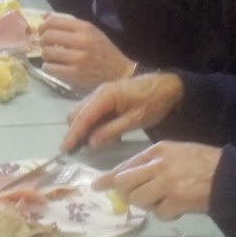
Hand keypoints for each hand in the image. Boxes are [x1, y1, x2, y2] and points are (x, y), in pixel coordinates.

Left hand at [37, 14, 135, 90]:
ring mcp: (78, 58)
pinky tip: (54, 67)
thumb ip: (69, 24)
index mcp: (86, 28)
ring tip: (51, 57)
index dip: (43, 26)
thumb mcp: (91, 33)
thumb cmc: (104, 52)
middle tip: (45, 45)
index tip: (42, 31)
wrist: (120, 73)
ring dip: (45, 55)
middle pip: (48, 36)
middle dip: (42, 41)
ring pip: (47, 53)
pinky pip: (50, 68)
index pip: (54, 21)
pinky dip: (48, 67)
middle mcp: (81, 41)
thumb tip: (44, 16)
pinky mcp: (74, 74)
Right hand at [61, 71, 184, 151]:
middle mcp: (99, 92)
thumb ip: (112, 131)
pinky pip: (92, 111)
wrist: (170, 86)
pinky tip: (99, 136)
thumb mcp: (135, 119)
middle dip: (74, 131)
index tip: (65, 149)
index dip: (73, 134)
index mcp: (105, 96)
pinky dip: (91, 124)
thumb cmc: (155, 101)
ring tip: (85, 147)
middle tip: (75, 151)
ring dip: (82, 128)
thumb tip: (91, 143)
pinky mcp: (108, 97)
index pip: (83, 117)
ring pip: (83, 112)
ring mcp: (102, 94)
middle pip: (77, 113)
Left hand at [93, 141, 219, 218]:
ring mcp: (166, 184)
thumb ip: (152, 163)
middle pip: (126, 184)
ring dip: (148, 204)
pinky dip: (165, 213)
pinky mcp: (175, 201)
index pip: (125, 166)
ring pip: (139, 200)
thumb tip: (129, 178)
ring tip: (165, 199)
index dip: (109, 178)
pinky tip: (177, 206)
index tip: (97, 185)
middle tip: (137, 197)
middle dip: (127, 194)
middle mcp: (158, 166)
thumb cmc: (203, 162)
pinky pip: (158, 213)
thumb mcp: (175, 152)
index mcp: (157, 151)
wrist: (229, 175)